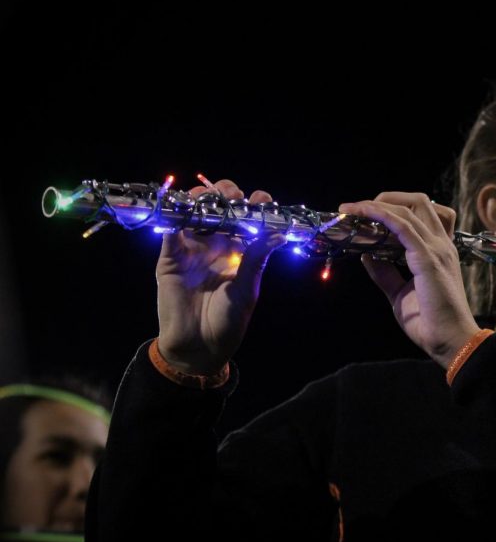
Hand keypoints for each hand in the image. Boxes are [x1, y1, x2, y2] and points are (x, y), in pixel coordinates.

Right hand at [156, 179, 285, 374]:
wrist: (199, 348)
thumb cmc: (229, 321)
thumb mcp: (246, 289)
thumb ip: (256, 259)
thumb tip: (279, 233)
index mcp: (241, 250)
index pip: (249, 218)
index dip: (255, 204)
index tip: (262, 199)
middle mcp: (217, 244)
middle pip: (220, 208)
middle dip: (227, 193)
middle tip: (232, 195)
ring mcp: (193, 248)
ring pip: (193, 213)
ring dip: (199, 199)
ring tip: (206, 196)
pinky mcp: (170, 258)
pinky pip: (169, 233)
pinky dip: (172, 217)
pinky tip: (179, 208)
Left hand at [338, 193, 479, 368]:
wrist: (450, 341)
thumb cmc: (430, 322)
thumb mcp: (399, 293)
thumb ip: (385, 272)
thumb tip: (365, 254)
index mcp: (438, 251)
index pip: (421, 214)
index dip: (394, 207)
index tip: (366, 214)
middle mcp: (440, 244)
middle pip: (419, 201)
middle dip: (387, 198)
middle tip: (359, 209)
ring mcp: (437, 249)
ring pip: (407, 209)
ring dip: (376, 205)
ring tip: (351, 209)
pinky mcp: (428, 258)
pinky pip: (402, 226)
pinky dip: (381, 215)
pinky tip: (363, 213)